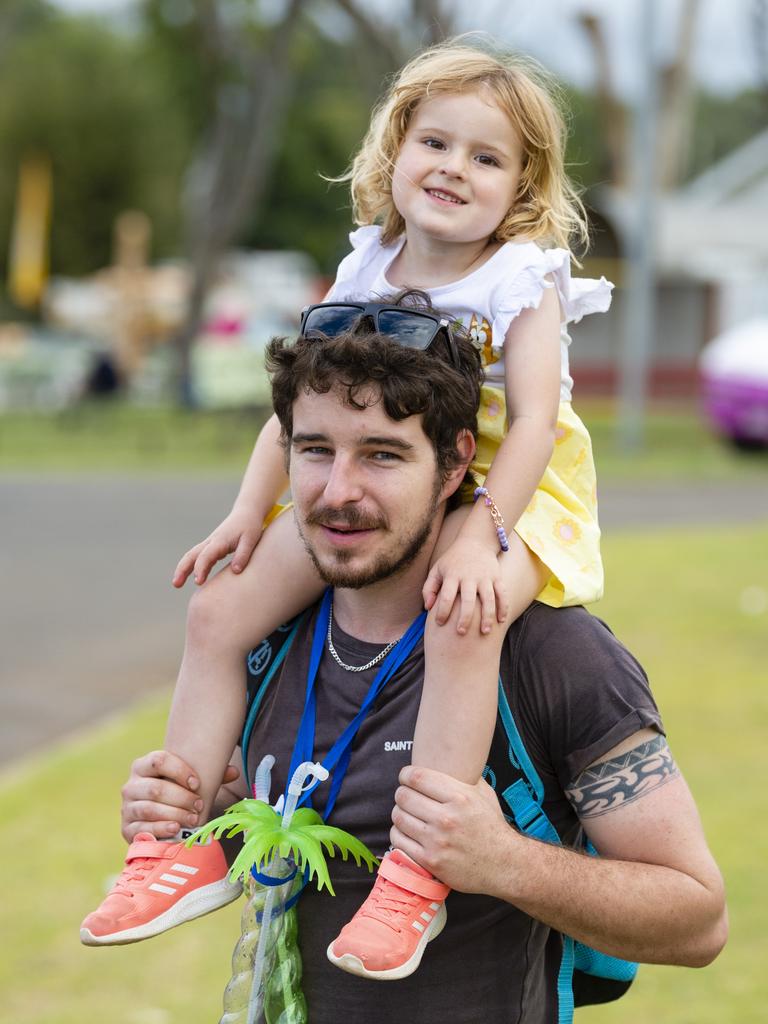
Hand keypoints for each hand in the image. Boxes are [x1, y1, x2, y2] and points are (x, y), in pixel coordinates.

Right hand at [120, 750, 239, 841]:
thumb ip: (211, 774)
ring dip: (175, 814)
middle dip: (182, 798)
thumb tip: (233, 772)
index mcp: (143, 766)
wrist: (156, 819)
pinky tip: (177, 830)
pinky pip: (143, 829)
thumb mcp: (190, 782)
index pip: (158, 760)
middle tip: (199, 806)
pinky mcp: (127, 829)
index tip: (197, 783)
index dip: (179, 771)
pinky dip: (161, 829)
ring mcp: (127, 808)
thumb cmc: (177, 794)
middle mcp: (131, 785)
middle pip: (156, 789)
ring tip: (193, 819)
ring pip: (150, 809)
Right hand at [172, 508, 263, 586]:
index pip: (205, 556)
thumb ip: (243, 555)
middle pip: (191, 555)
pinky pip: (200, 558)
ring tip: (177, 584)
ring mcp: (210, 544)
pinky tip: (197, 579)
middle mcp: (211, 542)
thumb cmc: (249, 527)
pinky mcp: (213, 547)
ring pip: (192, 556)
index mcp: (220, 541)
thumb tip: (235, 571)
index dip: (200, 569)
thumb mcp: (250, 540)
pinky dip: (194, 567)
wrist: (246, 513)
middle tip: (175, 585)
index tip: (198, 582)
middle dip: (182, 569)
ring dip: (184, 569)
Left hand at [390, 765, 517, 894]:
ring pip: (399, 818)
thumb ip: (464, 777)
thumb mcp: (484, 794)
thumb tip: (445, 759)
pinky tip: (407, 831)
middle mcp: (447, 818)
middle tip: (406, 795)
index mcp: (460, 797)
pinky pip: (399, 841)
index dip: (405, 774)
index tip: (405, 777)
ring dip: (399, 813)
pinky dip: (399, 833)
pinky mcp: (430, 861)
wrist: (504, 865)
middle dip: (402, 793)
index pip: (417, 777)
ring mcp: (437, 841)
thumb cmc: (492, 826)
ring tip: (406, 813)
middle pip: (404, 796)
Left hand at [422, 537, 508, 633]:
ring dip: (487, 616)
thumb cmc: (452, 561)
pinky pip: (502, 593)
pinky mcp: (497, 577)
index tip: (439, 623)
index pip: (446, 596)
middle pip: (468, 600)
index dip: (442, 611)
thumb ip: (429, 588)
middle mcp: (469, 576)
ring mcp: (485, 577)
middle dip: (465, 617)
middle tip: (460, 632)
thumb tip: (428, 608)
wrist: (475, 542)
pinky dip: (504, 607)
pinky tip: (501, 621)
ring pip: (488, 598)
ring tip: (485, 632)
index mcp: (452, 575)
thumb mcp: (437, 570)